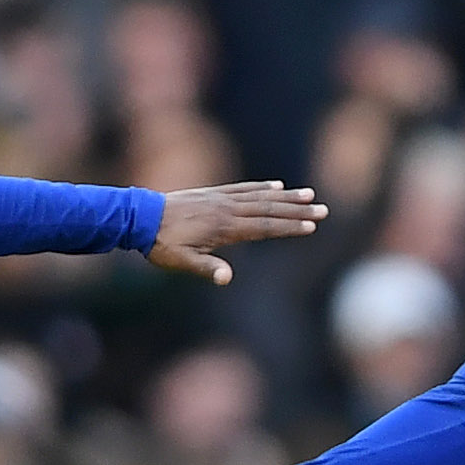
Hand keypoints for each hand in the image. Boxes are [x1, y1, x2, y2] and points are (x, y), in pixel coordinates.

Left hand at [147, 180, 327, 284]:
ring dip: (287, 196)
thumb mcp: (182, 262)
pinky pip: (243, 188)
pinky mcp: (213, 193)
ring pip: (261, 196)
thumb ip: (207, 268)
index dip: (289, 227)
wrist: (141, 217)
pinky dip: (262, 187)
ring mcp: (221, 199)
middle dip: (298, 210)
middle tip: (323, 209)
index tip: (311, 226)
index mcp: (224, 228)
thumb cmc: (161, 245)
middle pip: (270, 209)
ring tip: (309, 194)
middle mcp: (227, 210)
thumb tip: (227, 278)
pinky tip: (276, 185)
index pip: (264, 227)